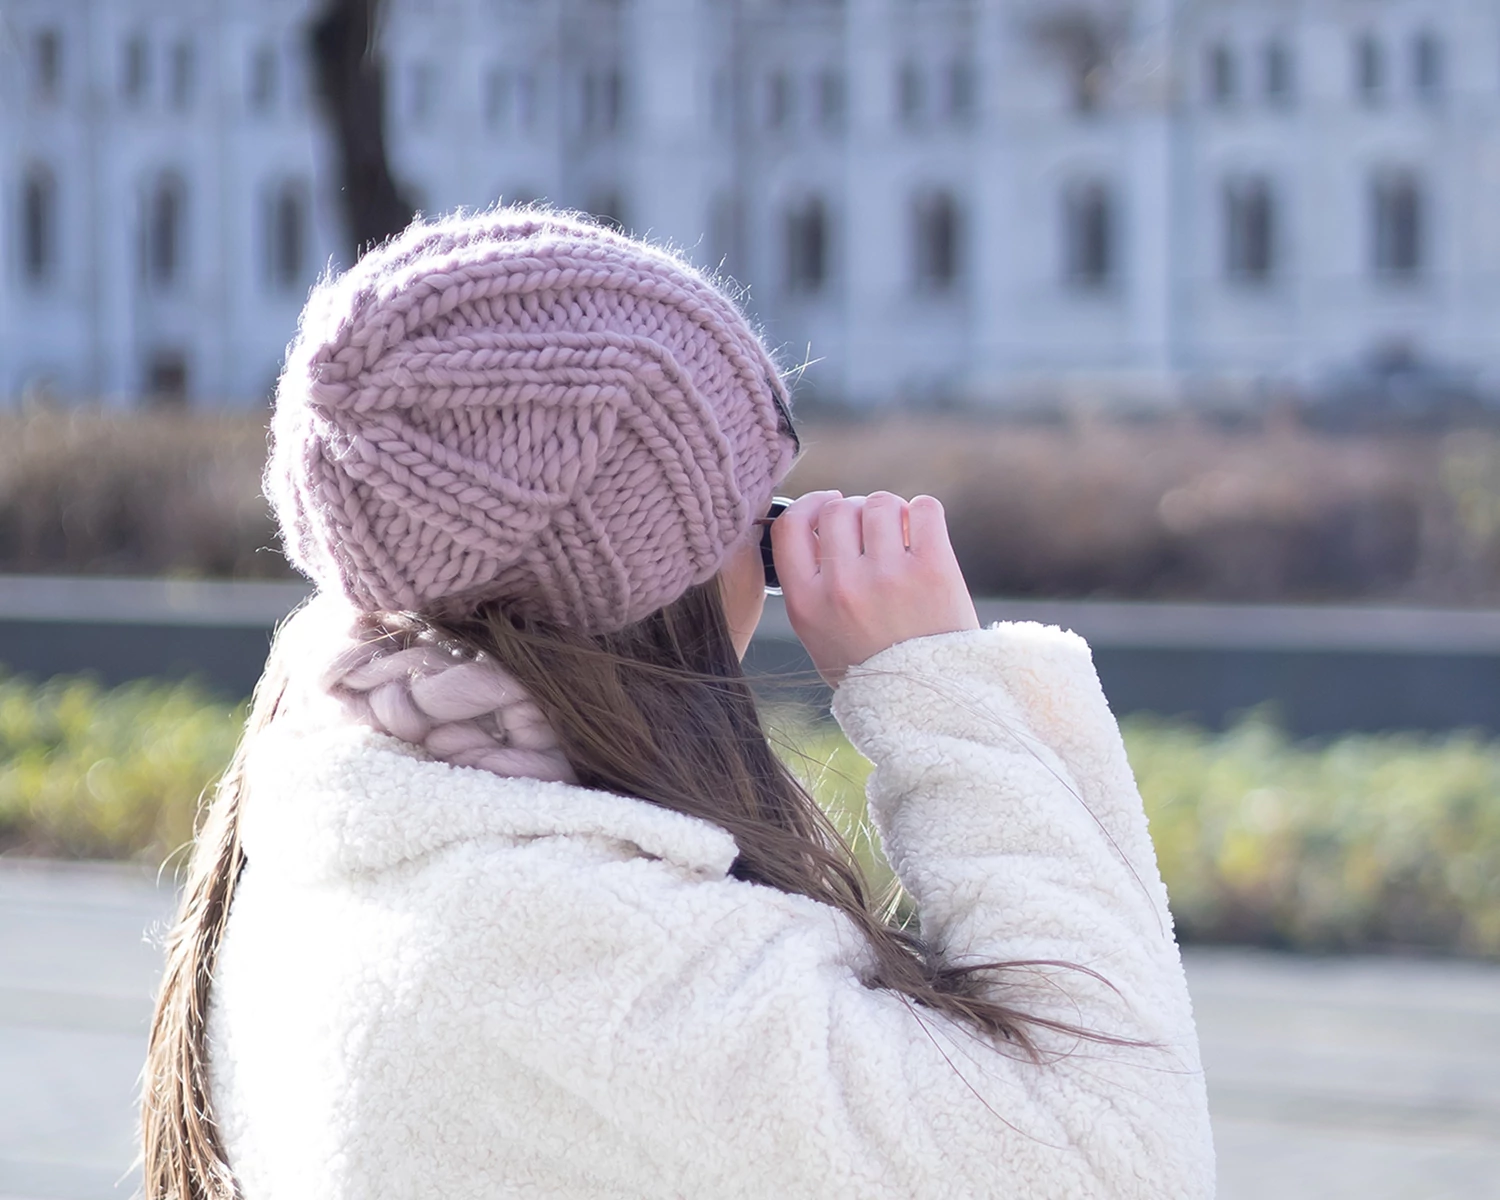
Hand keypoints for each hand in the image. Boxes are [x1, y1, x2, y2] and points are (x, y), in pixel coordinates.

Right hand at [771, 490, 980, 687]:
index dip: (809, 504)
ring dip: (891, 513)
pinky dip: (923, 513)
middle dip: (856, 511)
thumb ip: (809, 582)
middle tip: (872, 533)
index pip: (789, 525)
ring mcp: (888, 576)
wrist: (926, 702)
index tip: (827, 504)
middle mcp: (842, 586)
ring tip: (900, 538)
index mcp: (806, 602)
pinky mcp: (933, 569)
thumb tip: (817, 520)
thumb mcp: (818, 634)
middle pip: (838, 509)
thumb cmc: (871, 665)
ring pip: (880, 503)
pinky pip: (924, 507)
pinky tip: (923, 535)